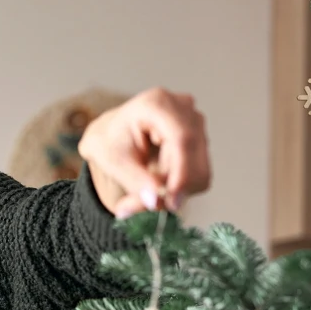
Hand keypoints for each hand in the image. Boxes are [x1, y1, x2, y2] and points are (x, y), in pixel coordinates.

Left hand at [76, 87, 212, 217]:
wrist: (113, 134)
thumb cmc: (109, 142)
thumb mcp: (112, 162)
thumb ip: (135, 182)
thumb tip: (156, 202)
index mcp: (156, 104)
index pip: (182, 138)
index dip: (182, 172)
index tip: (172, 201)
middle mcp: (183, 108)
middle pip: (193, 159)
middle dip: (171, 189)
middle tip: (138, 205)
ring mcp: (196, 123)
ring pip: (199, 172)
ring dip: (172, 191)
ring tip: (142, 194)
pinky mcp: (201, 140)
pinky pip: (199, 176)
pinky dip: (178, 189)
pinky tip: (157, 184)